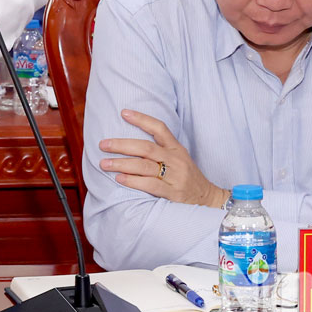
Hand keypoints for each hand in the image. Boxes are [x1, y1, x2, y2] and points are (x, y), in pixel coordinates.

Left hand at [99, 109, 228, 207]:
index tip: (124, 112)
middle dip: (122, 145)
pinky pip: (150, 185)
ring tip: (105, 163)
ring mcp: (175, 176)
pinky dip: (133, 181)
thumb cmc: (187, 177)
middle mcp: (175, 159)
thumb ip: (160, 150)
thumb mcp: (178, 158)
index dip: (142, 119)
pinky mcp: (173, 193)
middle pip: (146, 148)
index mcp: (176, 148)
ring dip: (122, 164)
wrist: (208, 199)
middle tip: (103, 144)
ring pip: (145, 166)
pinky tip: (120, 179)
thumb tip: (130, 143)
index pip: (159, 128)